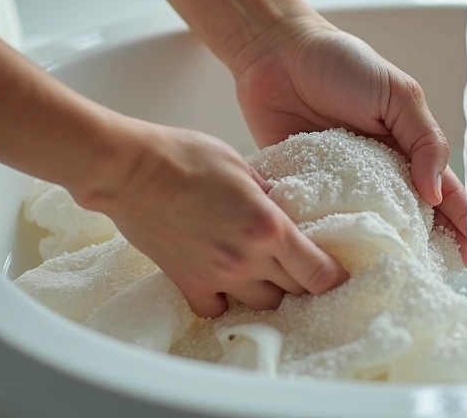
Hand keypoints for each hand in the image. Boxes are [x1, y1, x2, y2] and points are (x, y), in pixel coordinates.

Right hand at [75, 123, 348, 317]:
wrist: (129, 170)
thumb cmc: (183, 156)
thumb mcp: (241, 164)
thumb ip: (267, 193)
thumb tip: (280, 207)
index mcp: (268, 226)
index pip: (318, 272)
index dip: (333, 276)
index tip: (337, 274)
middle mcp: (247, 259)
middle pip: (295, 291)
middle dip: (303, 280)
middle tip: (300, 264)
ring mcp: (217, 276)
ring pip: (262, 304)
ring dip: (268, 290)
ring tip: (263, 270)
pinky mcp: (188, 283)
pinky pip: (218, 309)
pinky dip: (226, 301)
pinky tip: (225, 282)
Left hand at [230, 16, 466, 268]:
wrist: (276, 52)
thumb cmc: (342, 63)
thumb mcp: (397, 94)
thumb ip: (424, 140)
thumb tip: (435, 192)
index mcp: (407, 152)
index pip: (444, 195)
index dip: (466, 226)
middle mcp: (377, 176)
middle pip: (409, 224)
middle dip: (427, 255)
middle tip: (438, 289)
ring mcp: (340, 188)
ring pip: (365, 233)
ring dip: (376, 260)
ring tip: (389, 291)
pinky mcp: (302, 193)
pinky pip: (318, 225)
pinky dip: (326, 247)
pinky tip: (333, 275)